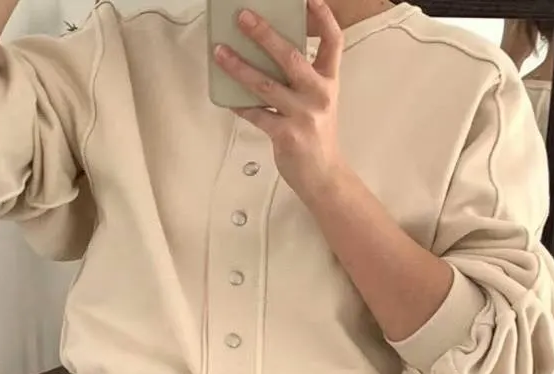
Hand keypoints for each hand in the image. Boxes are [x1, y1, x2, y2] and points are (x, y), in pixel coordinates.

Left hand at [214, 0, 346, 201]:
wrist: (324, 177)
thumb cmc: (317, 135)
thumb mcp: (319, 101)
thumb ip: (301, 78)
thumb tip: (267, 53)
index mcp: (329, 82)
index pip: (333, 42)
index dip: (323, 17)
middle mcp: (319, 94)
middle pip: (291, 56)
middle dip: (265, 34)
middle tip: (243, 17)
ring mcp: (303, 115)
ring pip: (266, 85)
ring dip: (239, 67)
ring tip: (220, 52)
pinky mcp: (286, 135)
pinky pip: (257, 115)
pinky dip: (240, 105)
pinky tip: (227, 98)